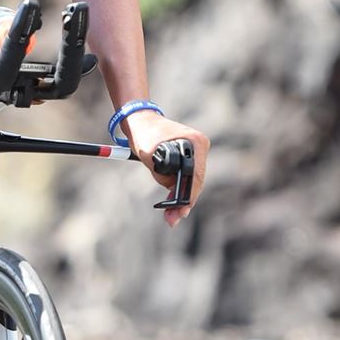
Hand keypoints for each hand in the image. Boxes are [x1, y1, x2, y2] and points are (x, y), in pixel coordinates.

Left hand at [125, 111, 208, 228]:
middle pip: (197, 181)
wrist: (140, 121)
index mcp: (195, 142)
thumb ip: (162, 174)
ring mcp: (196, 151)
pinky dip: (179, 189)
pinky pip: (187, 177)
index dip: (189, 196)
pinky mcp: (189, 156)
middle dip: (185, 201)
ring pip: (192, 181)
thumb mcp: (149, 155)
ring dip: (181, 197)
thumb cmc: (144, 133)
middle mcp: (200, 146)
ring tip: (171, 216)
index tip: (180, 211)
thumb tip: (173, 192)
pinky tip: (172, 203)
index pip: (196, 176)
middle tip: (173, 219)